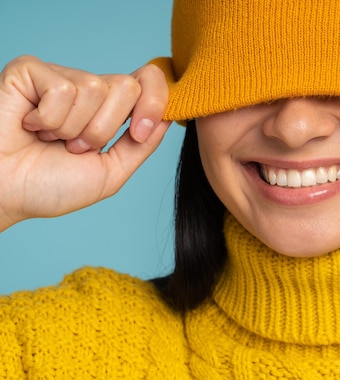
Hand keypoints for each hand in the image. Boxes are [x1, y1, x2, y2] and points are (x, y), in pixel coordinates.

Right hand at [0, 56, 170, 230]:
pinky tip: (30, 126)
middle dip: (104, 129)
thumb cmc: (50, 187)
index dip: (154, 103)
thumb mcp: (110, 172)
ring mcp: (60, 77)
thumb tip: (168, 117)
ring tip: (50, 140)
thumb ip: (141, 145)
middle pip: (127, 87)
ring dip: (72, 128)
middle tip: (75, 147)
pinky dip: (48, 119)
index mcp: (110, 110)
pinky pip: (61, 89)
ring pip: (95, 88)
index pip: (149, 82)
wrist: (5, 193)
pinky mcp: (30, 71)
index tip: (137, 134)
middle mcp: (88, 89)